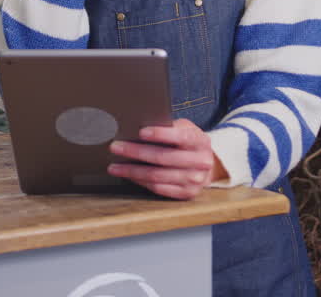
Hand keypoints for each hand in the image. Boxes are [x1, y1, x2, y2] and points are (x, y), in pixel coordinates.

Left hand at [107, 119, 223, 199]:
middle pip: (163, 158)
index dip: (160, 134)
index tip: (140, 132)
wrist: (205, 165)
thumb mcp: (185, 129)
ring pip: (157, 176)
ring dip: (132, 171)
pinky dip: (140, 181)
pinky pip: (158, 188)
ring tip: (114, 166)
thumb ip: (169, 127)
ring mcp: (194, 180)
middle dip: (136, 152)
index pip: (181, 136)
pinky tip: (128, 175)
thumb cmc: (188, 143)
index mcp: (200, 141)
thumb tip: (138, 126)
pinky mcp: (186, 193)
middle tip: (116, 147)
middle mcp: (201, 162)